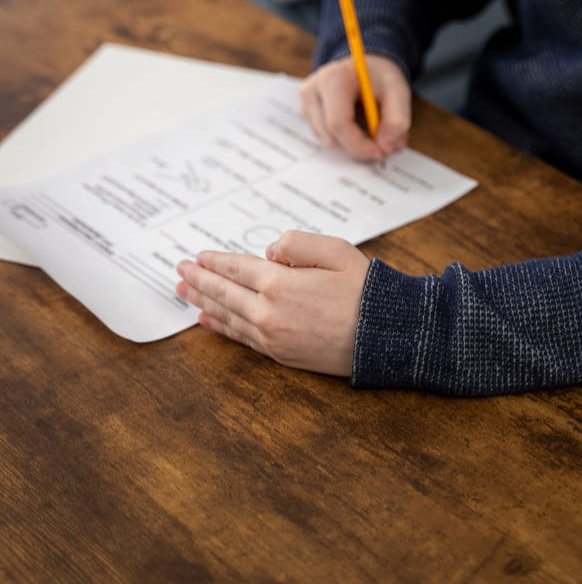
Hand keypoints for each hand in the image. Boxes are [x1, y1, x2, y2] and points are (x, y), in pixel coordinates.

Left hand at [175, 230, 369, 376]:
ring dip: (203, 303)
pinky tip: (207, 322)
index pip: (237, 268)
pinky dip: (221, 328)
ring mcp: (272, 337)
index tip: (197, 257)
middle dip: (199, 281)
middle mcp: (268, 312)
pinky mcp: (280, 354)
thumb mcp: (336, 250)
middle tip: (179, 272)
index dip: (215, 262)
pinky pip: (242, 339)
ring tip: (183, 293)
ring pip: (227, 317)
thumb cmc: (365, 290)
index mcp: (280, 282)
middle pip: (224, 293)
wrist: (386, 336)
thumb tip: (269, 251)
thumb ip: (298, 243)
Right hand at [299, 54, 411, 160]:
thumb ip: (398, 119)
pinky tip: (357, 128)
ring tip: (371, 132)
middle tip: (381, 147)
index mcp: (333, 79)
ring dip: (351, 145)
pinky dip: (344, 141)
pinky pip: (325, 138)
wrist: (364, 70)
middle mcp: (312, 90)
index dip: (359, 144)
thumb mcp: (398, 92)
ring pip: (328, 141)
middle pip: (331, 136)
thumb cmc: (379, 78)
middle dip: (358, 148)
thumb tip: (386, 146)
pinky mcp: (306, 113)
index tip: (378, 152)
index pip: (338, 123)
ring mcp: (306, 103)